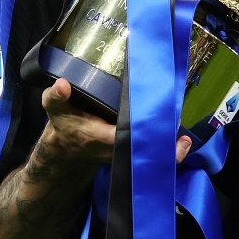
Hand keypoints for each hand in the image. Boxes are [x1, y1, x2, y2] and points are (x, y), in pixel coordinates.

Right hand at [36, 79, 192, 168]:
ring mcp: (125, 154)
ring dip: (167, 144)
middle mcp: (116, 150)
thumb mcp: (55, 109)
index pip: (126, 139)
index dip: (146, 135)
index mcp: (101, 138)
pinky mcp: (131, 152)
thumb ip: (56, 97)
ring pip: (151, 153)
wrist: (66, 148)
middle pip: (144, 149)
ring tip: (183, 133)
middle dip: (163, 140)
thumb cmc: (65, 124)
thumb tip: (63, 84)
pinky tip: (182, 139)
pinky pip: (152, 152)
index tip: (164, 126)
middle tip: (180, 127)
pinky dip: (166, 146)